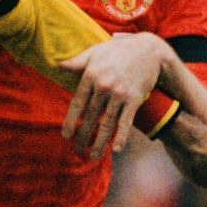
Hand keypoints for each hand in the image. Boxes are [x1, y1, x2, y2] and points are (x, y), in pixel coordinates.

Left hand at [57, 33, 172, 158]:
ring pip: (106, 123)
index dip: (70, 121)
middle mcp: (104, 86)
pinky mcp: (134, 99)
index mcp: (91, 75)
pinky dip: (121, 136)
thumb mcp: (95, 52)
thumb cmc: (118, 51)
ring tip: (93, 156)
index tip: (66, 135)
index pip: (77, 103)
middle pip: (90, 117)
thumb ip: (76, 61)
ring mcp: (119, 94)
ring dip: (99, 142)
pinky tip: (116, 149)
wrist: (149, 50)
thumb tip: (57, 65)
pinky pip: (126, 122)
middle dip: (83, 136)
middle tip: (77, 150)